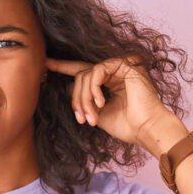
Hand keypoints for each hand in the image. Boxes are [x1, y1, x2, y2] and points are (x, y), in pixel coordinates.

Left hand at [45, 55, 177, 149]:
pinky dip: (93, 89)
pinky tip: (101, 103)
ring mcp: (121, 65)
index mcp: (111, 81)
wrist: (146, 130)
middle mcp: (116, 71)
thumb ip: (85, 99)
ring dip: (84, 98)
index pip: (84, 70)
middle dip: (77, 98)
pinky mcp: (125, 64)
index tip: (46, 64)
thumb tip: (69, 87)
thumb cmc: (127, 126)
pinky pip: (97, 70)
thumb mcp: (97, 113)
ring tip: (91, 116)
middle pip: (81, 74)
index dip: (63, 67)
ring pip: (86, 73)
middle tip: (81, 119)